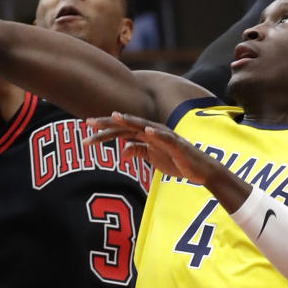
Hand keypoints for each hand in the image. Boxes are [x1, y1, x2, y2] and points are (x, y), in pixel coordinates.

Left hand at [85, 112, 221, 184]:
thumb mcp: (153, 158)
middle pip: (127, 125)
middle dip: (108, 123)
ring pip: (143, 127)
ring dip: (129, 122)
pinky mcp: (176, 144)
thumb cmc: (177, 162)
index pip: (121, 130)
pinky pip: (165, 138)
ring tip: (115, 116)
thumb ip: (138, 152)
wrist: (200, 171)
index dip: (104, 128)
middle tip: (88, 122)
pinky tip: (146, 130)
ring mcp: (164, 136)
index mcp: (145, 135)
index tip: (86, 127)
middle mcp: (153, 131)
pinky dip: (155, 133)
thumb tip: (123, 150)